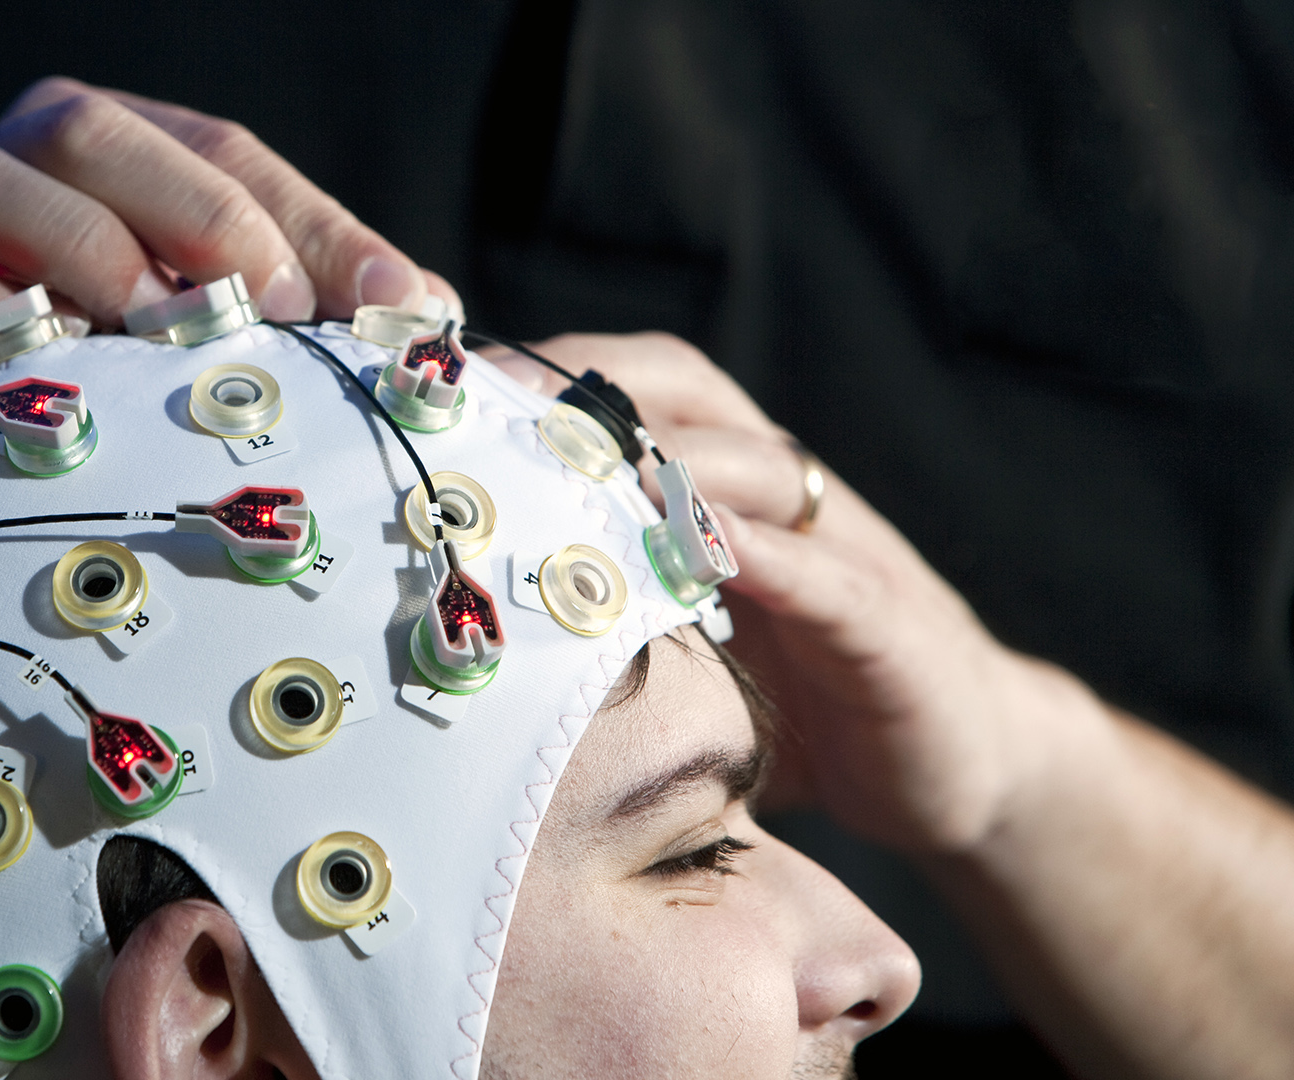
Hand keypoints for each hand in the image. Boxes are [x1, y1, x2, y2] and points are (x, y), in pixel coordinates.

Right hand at [0, 77, 459, 380]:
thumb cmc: (121, 444)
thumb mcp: (230, 380)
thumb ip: (316, 336)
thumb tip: (436, 330)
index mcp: (116, 179)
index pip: (221, 159)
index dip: (309, 225)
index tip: (393, 316)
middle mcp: (10, 186)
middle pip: (80, 125)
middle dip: (185, 210)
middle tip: (263, 312)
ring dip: (70, 246)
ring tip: (152, 334)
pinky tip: (41, 380)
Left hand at [493, 333, 1058, 854]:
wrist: (960, 761)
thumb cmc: (795, 695)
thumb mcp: (686, 640)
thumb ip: (603, 608)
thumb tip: (461, 608)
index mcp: (724, 486)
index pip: (632, 391)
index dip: (545, 377)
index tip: (449, 388)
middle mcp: (782, 496)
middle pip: (683, 396)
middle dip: (583, 390)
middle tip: (487, 403)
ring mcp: (845, 552)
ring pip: (754, 470)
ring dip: (665, 459)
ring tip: (572, 460)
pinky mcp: (891, 630)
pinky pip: (828, 580)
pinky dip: (769, 558)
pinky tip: (705, 544)